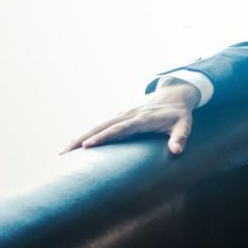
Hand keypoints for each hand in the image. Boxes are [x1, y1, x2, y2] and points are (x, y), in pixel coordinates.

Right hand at [63, 80, 197, 154]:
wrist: (174, 93)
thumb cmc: (179, 114)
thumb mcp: (185, 124)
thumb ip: (181, 137)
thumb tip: (177, 151)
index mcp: (143, 119)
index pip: (120, 128)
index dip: (104, 136)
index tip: (87, 146)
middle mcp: (129, 115)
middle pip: (102, 126)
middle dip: (82, 139)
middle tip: (63, 154)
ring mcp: (123, 114)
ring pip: (98, 125)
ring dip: (80, 137)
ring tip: (62, 153)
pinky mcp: (120, 116)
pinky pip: (101, 125)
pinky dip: (87, 134)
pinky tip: (75, 146)